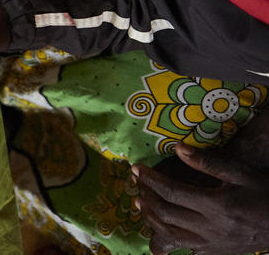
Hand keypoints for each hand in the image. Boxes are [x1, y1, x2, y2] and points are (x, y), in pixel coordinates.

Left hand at [133, 112, 268, 253]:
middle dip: (146, 196)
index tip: (136, 168)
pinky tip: (160, 226)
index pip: (171, 192)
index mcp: (217, 205)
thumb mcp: (241, 173)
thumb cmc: (265, 193)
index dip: (150, 179)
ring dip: (151, 219)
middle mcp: (211, 228)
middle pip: (166, 214)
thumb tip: (177, 148)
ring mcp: (212, 245)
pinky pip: (184, 249)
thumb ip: (208, 162)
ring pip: (170, 235)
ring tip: (141, 203)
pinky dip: (167, 239)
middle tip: (137, 183)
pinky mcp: (215, 254)